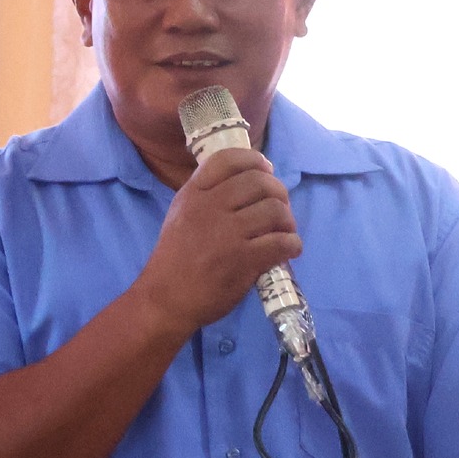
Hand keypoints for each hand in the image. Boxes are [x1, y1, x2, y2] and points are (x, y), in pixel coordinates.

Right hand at [132, 147, 301, 332]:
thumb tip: (245, 180)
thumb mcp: (180, 214)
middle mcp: (210, 207)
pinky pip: (282, 242)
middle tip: (280, 208)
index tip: (266, 171)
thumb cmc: (175, 258)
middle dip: (279, 193)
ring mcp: (227, 234)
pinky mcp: (243, 260)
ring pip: (275, 210)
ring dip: (288, 220)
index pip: (229, 159)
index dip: (255, 161)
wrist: (166, 298)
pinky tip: (289, 250)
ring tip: (285, 231)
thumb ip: (205, 194)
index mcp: (194, 193)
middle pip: (260, 182)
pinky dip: (292, 244)